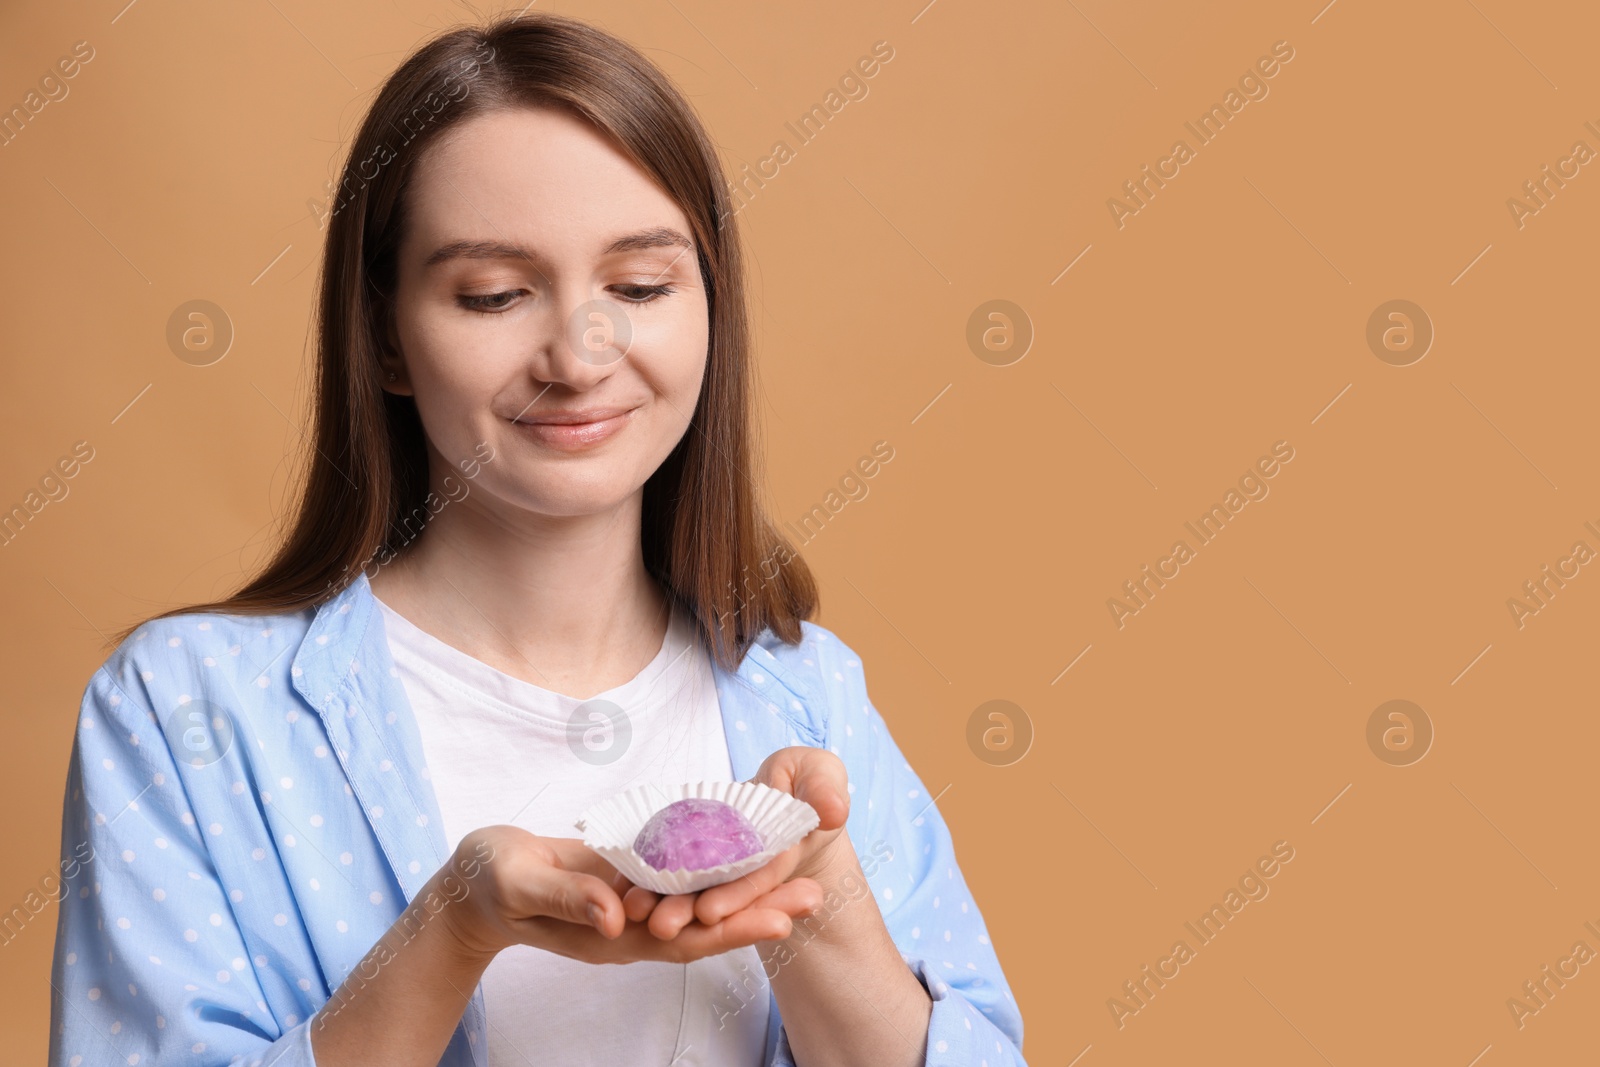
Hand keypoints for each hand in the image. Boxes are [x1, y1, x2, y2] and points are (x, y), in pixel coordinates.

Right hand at [436, 825, 822, 967]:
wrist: (474, 884)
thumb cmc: (489, 884)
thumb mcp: (520, 883)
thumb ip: (567, 897)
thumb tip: (617, 915)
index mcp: (611, 936)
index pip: (684, 939)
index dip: (733, 930)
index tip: (781, 920)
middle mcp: (633, 926)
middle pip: (708, 922)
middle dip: (761, 908)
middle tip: (818, 892)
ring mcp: (633, 903)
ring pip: (701, 897)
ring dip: (748, 884)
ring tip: (802, 864)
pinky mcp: (629, 876)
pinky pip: (680, 873)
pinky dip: (716, 861)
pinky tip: (749, 842)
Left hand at [622, 747, 851, 938]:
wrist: (782, 794)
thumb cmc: (804, 780)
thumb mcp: (820, 773)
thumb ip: (825, 787)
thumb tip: (832, 810)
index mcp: (784, 858)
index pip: (761, 880)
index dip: (739, 895)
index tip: (711, 910)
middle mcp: (751, 873)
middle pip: (721, 896)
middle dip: (692, 911)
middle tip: (660, 924)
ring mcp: (721, 872)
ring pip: (691, 891)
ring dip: (665, 903)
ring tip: (633, 908)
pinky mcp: (696, 862)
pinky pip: (671, 871)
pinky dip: (649, 879)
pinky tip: (622, 883)